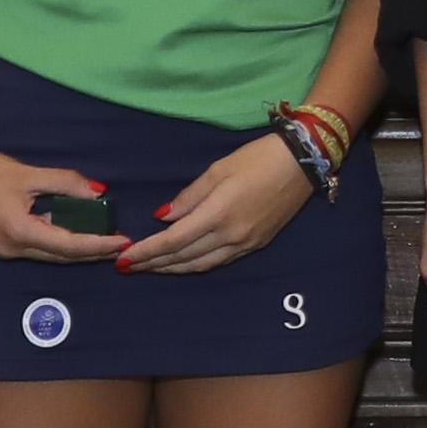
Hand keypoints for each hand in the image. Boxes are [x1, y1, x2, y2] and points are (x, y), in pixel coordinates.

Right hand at [0, 138, 128, 263]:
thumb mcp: (29, 173)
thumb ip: (65, 183)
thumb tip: (98, 193)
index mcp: (19, 231)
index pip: (69, 246)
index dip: (98, 245)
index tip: (122, 241)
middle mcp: (12, 248)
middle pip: (62, 257)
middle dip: (93, 252)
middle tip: (120, 244)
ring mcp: (5, 250)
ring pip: (50, 255)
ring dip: (77, 250)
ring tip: (104, 241)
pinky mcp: (2, 244)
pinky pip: (38, 248)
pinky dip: (59, 242)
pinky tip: (75, 233)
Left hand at [121, 133, 314, 277]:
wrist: (301, 164)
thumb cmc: (257, 159)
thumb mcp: (217, 170)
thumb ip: (189, 197)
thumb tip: (164, 217)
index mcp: (217, 214)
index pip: (173, 241)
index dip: (147, 252)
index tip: (125, 258)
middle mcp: (230, 236)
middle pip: (183, 257)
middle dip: (153, 264)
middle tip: (128, 267)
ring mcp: (244, 244)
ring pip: (200, 265)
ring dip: (172, 268)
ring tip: (150, 268)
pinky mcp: (255, 245)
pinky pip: (218, 261)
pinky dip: (195, 264)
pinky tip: (183, 263)